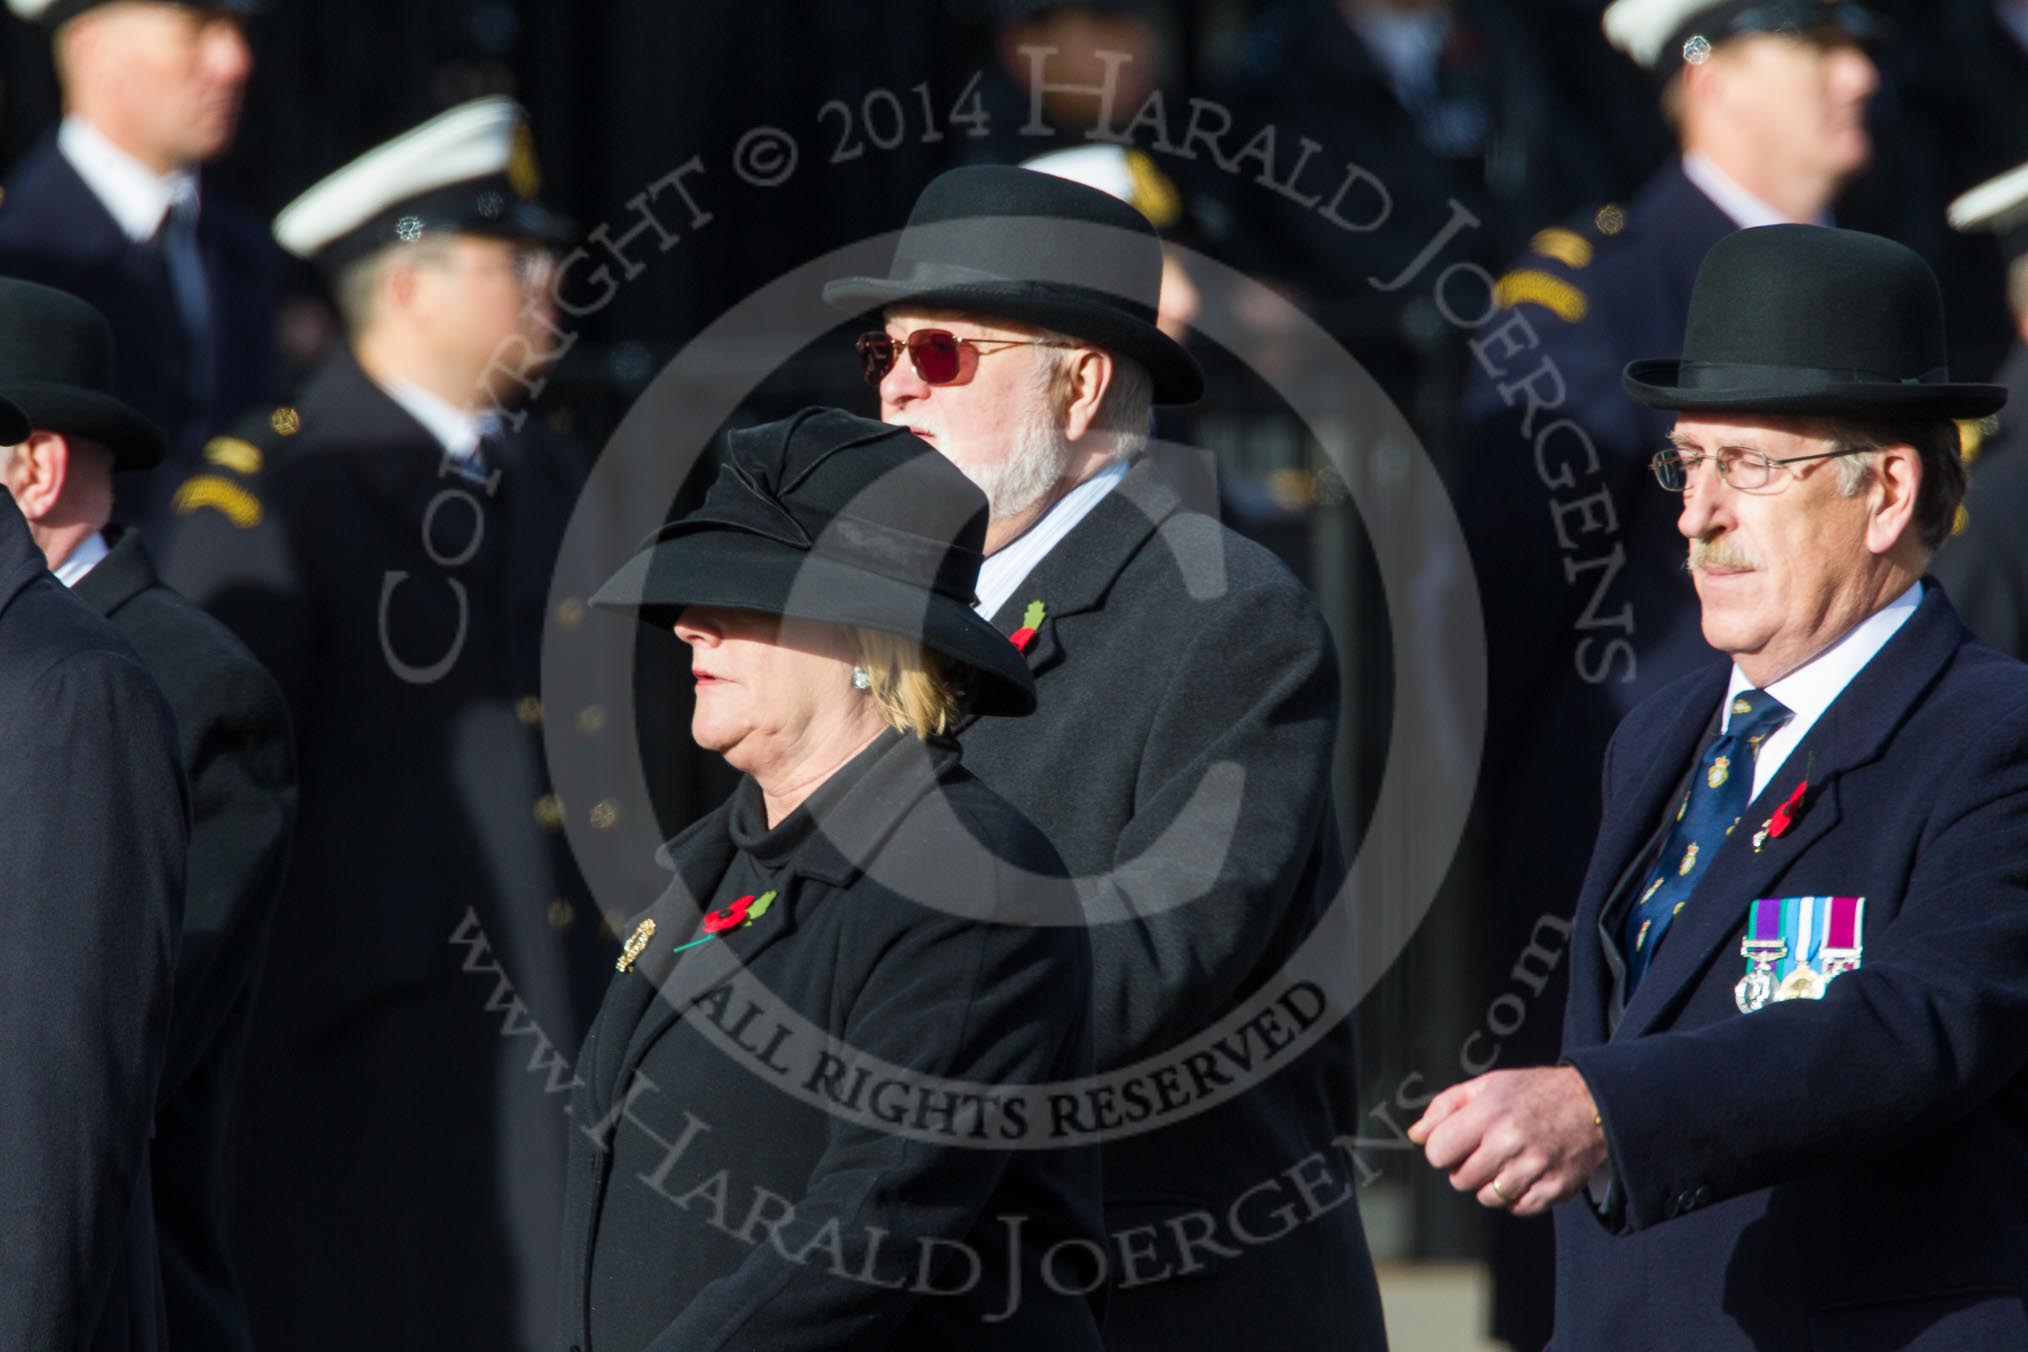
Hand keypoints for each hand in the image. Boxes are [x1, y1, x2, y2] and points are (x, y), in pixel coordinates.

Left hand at [1406, 1066, 1606, 1215]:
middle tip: (1486, 1150)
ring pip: (1487, 1198)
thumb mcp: (1488, 1085)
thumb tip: (1415, 1135)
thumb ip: (1446, 1106)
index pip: (1437, 1152)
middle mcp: (1510, 1142)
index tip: (1457, 1141)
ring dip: (1490, 1184)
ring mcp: (1535, 1168)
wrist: (1593, 1103)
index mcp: (1489, 1112)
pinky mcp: (1555, 1189)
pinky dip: (1517, 1197)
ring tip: (1508, 1161)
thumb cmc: (1532, 1093)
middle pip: (1460, 1179)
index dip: (1442, 1149)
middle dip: (1466, 1167)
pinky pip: (1517, 1208)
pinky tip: (1526, 1173)